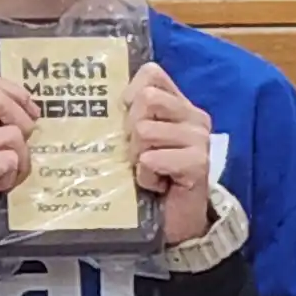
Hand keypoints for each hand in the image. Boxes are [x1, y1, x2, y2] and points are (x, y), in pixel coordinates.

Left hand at [126, 61, 217, 247]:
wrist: (175, 221)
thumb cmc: (151, 177)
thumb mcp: (136, 141)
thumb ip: (129, 115)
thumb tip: (96, 96)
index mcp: (180, 106)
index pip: (152, 74)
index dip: (131, 93)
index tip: (128, 119)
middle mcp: (194, 117)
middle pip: (146, 99)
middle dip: (130, 128)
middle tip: (139, 152)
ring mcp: (199, 139)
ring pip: (144, 130)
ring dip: (136, 157)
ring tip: (147, 171)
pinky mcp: (198, 163)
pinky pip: (152, 159)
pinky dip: (146, 176)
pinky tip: (157, 185)